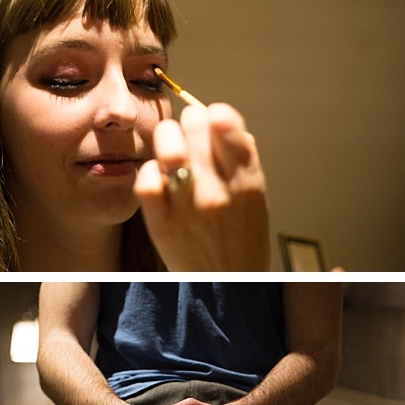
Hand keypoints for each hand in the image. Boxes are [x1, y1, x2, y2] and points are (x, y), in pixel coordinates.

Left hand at [134, 103, 269, 270]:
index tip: (212, 125)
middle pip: (191, 123)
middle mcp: (220, 192)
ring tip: (173, 157)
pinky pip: (147, 176)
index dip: (213, 116)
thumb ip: (241, 160)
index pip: (224, 121)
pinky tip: (161, 181)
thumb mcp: (257, 200)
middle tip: (190, 143)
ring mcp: (190, 208)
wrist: (228, 288)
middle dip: (189, 126)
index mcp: (248, 183)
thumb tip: (217, 118)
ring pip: (166, 143)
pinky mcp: (163, 223)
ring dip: (167, 142)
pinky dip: (151, 173)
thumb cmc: (242, 239)